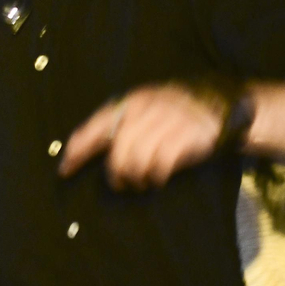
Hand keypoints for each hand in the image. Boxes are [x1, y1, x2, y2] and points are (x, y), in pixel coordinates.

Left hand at [59, 83, 226, 189]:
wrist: (219, 110)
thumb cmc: (175, 115)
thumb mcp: (146, 110)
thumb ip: (119, 125)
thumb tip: (80, 149)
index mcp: (132, 101)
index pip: (98, 126)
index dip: (79, 148)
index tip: (65, 169)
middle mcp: (146, 109)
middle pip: (117, 150)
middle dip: (115, 173)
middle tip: (120, 184)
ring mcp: (166, 122)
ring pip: (137, 159)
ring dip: (135, 177)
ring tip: (140, 182)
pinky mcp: (184, 137)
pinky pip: (160, 164)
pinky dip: (155, 177)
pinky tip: (157, 179)